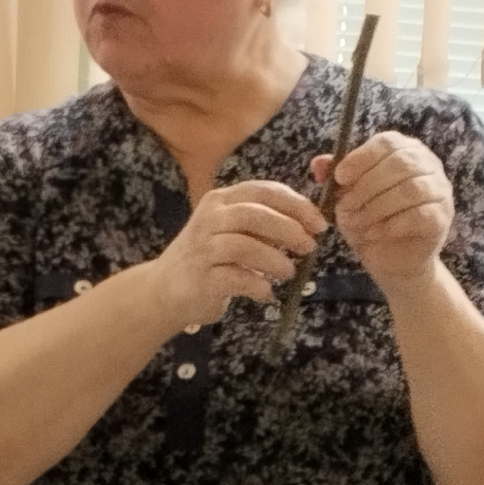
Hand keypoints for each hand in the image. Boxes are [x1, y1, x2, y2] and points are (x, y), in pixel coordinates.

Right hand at [145, 180, 325, 325]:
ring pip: (244, 246)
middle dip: (289, 230)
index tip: (319, 223)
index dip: (296, 205)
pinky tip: (266, 294)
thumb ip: (263, 223)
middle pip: (255, 214)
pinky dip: (258, 287)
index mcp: (220, 201)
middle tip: (309, 247)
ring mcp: (202, 249)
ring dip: (275, 260)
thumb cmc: (208, 258)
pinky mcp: (201, 278)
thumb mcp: (232, 230)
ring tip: (288, 272)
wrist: (164, 290)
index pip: (263, 191)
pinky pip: (236, 279)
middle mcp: (209, 219)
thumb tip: (308, 224)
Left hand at [312, 131, 453, 288]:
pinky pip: (419, 215)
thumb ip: (335, 176)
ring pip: (410, 190)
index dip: (361, 158)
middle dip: (366, 186)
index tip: (340, 177)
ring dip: (377, 208)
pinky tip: (374, 233)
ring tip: (356, 223)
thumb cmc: (371, 218)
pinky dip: (391, 225)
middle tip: (345, 206)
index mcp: (404, 149)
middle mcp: (428, 164)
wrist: (393, 258)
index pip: (387, 142)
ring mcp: (440, 190)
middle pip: (400, 164)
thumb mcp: (347, 194)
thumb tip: (318, 164)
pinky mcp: (442, 217)